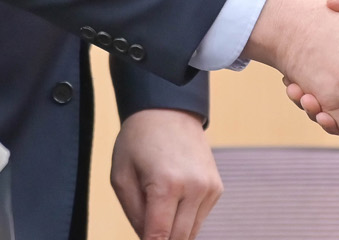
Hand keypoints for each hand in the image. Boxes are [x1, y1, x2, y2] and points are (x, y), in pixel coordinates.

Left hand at [110, 108, 222, 239]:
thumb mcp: (121, 177)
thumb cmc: (139, 141)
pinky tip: (173, 200)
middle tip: (148, 228)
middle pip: (178, 239)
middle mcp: (194, 187)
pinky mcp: (216, 188)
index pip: (159, 236)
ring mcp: (209, 188)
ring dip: (174, 232)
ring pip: (191, 233)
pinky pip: (199, 219)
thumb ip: (134, 215)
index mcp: (167, 184)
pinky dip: (185, 219)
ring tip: (157, 211)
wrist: (168, 110)